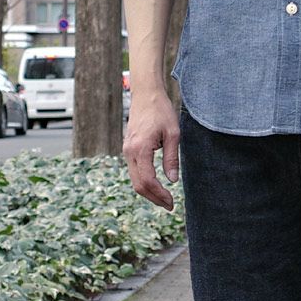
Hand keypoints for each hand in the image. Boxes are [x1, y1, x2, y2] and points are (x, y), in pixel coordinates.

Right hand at [122, 84, 179, 211]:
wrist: (146, 94)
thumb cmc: (161, 111)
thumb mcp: (173, 133)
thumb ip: (171, 158)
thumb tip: (173, 180)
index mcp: (141, 149)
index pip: (148, 181)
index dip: (159, 195)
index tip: (171, 202)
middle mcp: (130, 152)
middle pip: (138, 185)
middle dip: (154, 198)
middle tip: (169, 205)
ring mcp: (127, 150)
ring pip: (135, 179)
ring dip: (149, 191)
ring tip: (164, 198)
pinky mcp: (128, 148)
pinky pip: (134, 171)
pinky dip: (144, 181)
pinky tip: (156, 184)